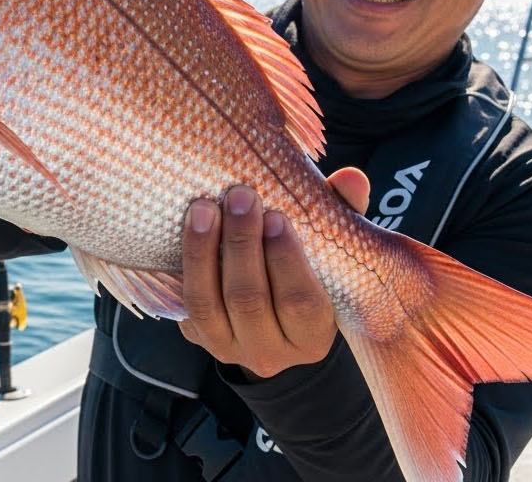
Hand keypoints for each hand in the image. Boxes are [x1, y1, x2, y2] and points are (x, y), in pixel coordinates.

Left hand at [178, 169, 369, 379]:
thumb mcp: (332, 251)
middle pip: (249, 300)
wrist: (270, 315)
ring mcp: (227, 349)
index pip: (301, 303)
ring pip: (206, 304)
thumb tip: (351, 178)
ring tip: (204, 207)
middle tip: (240, 196)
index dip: (287, 259)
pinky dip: (180, 266)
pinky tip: (185, 229)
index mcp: (312, 338)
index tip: (277, 216)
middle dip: (241, 244)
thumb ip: (344, 214)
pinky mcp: (195, 337)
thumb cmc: (308, 273)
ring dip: (202, 251)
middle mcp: (270, 354)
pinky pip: (181, 304)